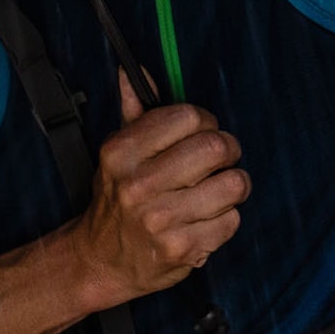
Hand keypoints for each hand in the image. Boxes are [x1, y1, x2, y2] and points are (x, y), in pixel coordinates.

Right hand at [73, 72, 248, 309]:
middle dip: (228, 151)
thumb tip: (132, 71)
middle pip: (216, 148)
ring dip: (233, 186)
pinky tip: (205, 220)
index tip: (203, 133)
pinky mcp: (181, 249)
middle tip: (220, 160)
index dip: (206, 122)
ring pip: (233, 184)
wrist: (101, 261)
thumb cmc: (118, 198)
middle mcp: (138, 185)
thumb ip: (134, 110)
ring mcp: (159, 219)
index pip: (189, 117)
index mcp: (122, 152)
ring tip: (216, 191)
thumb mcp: (118, 154)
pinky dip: (226, 219)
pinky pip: (232, 220)